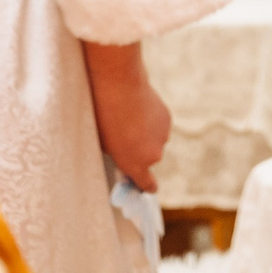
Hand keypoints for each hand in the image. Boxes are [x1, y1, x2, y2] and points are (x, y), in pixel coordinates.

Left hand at [80, 42, 169, 192]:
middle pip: (149, 159)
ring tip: (131, 118)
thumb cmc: (104, 116)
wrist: (120, 86)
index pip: (147, 185)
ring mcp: (163, 136)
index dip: (146, 186)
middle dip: (140, 150)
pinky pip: (160, 125)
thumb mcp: (104, 143)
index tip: (145, 185)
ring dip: (147, 134)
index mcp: (136, 165)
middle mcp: (154, 155)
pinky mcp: (168, 119)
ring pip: (156, 140)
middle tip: (126, 136)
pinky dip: (152, 121)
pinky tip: (140, 108)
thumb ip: (118, 154)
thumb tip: (124, 151)